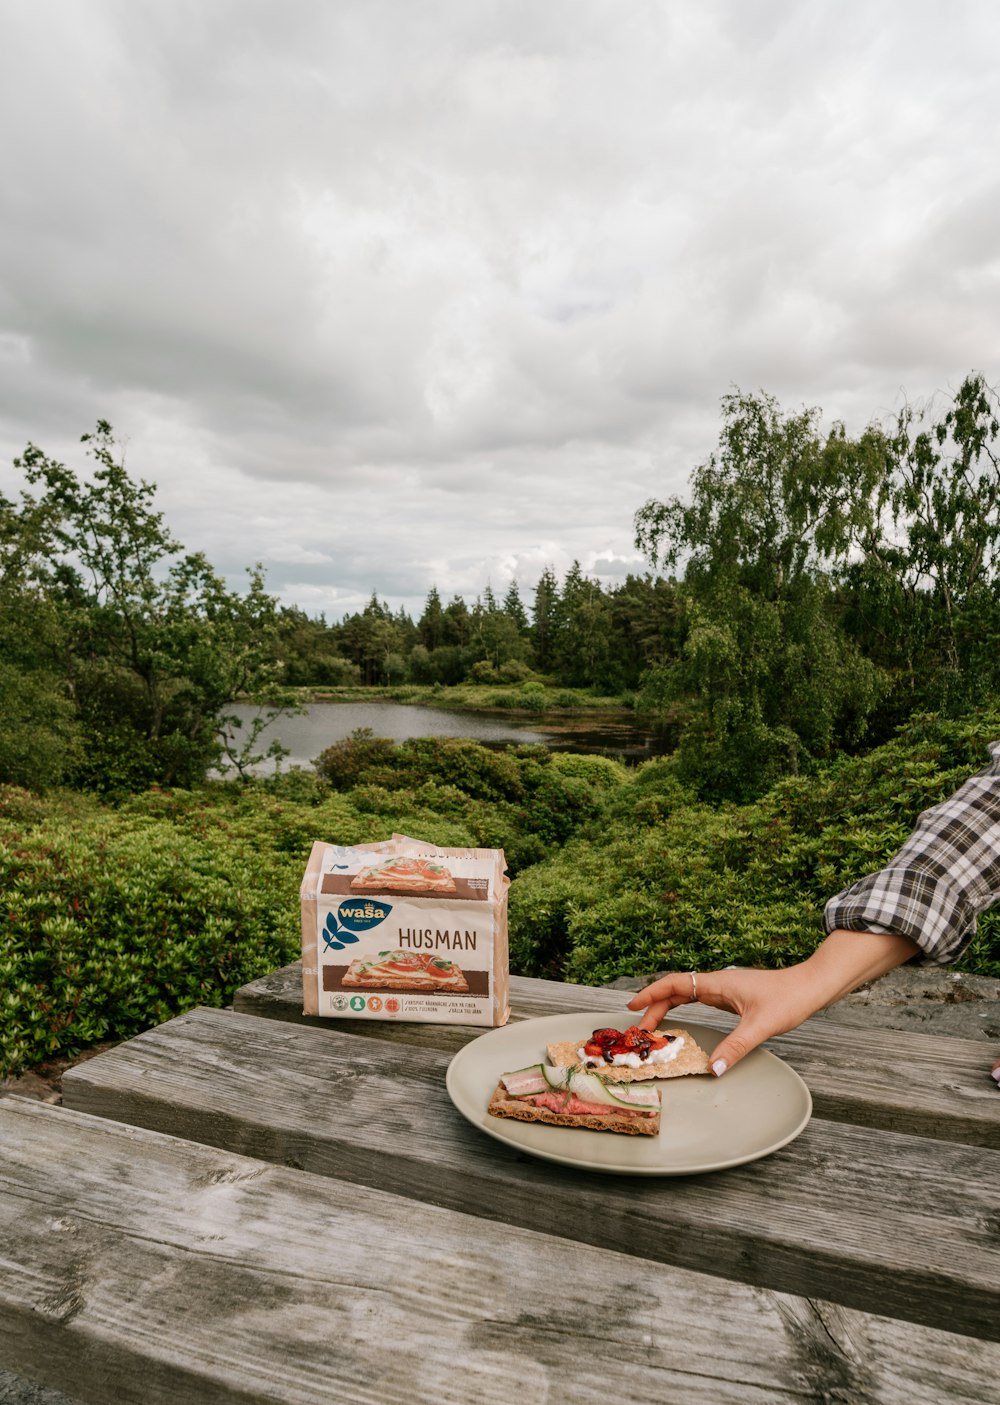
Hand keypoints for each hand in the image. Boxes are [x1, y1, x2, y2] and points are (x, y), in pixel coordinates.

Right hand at [626, 929, 921, 1075]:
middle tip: (637, 1029)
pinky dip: (682, 1007)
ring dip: (666, 1007)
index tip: (632, 1007)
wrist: (810, 986)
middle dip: (653, 1007)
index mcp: (719, 983)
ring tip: (651, 1026)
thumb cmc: (789, 999)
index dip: (651, 994)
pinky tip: (679, 1018)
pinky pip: (698, 998)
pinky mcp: (732, 997)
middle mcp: (718, 983)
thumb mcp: (760, 1026)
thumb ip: (735, 1048)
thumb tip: (712, 1069)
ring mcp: (724, 989)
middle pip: (675, 990)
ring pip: (686, 994)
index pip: (676, 984)